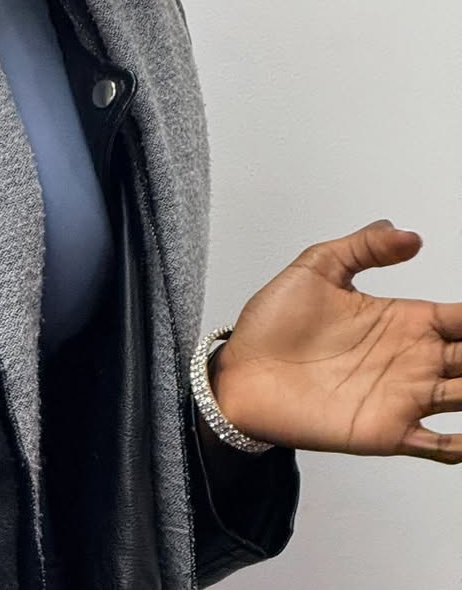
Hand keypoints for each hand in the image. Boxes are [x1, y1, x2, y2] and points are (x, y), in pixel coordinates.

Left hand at [208, 219, 461, 463]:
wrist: (239, 372)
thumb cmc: (272, 323)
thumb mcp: (315, 268)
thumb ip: (363, 247)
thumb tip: (408, 233)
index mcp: (401, 320)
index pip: (461, 319)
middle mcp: (411, 360)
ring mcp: (402, 397)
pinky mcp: (386, 432)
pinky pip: (437, 447)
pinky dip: (459, 446)